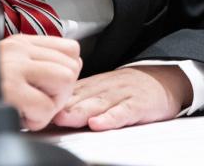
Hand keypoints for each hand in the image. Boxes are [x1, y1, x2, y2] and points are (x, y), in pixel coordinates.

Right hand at [0, 35, 81, 130]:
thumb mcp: (11, 61)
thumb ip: (39, 59)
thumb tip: (73, 65)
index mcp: (22, 43)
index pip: (70, 48)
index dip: (69, 69)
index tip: (54, 83)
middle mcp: (19, 51)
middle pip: (71, 66)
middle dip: (63, 91)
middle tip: (44, 100)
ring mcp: (15, 69)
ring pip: (64, 81)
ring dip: (53, 103)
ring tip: (34, 107)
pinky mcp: (11, 90)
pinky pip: (45, 106)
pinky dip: (38, 119)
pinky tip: (24, 116)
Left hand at [51, 66, 193, 130]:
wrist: (165, 79)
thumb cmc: (131, 88)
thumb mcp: (104, 88)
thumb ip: (80, 98)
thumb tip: (51, 111)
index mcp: (95, 84)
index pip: (71, 91)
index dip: (54, 99)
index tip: (37, 107)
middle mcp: (106, 87)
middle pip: (82, 97)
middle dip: (64, 106)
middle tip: (47, 113)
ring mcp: (123, 95)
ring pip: (100, 103)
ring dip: (81, 111)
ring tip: (66, 119)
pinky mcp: (139, 104)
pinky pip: (124, 112)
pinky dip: (111, 118)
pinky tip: (99, 123)